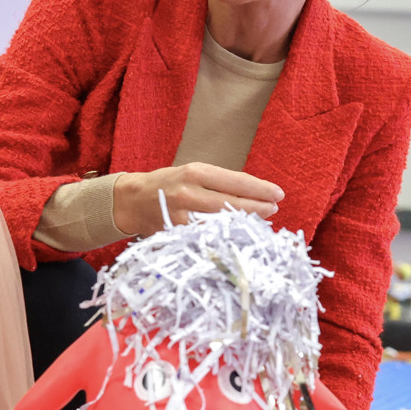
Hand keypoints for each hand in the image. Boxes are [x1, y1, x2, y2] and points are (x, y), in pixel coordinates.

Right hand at [113, 163, 283, 237]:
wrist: (132, 201)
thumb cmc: (167, 184)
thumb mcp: (190, 173)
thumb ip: (217, 183)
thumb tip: (252, 194)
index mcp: (195, 172)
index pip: (235, 181)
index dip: (259, 189)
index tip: (278, 194)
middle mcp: (189, 192)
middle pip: (232, 203)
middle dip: (258, 207)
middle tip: (274, 209)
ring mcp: (183, 216)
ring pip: (222, 223)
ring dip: (243, 224)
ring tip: (260, 223)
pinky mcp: (177, 234)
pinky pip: (207, 236)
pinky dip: (224, 237)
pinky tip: (236, 237)